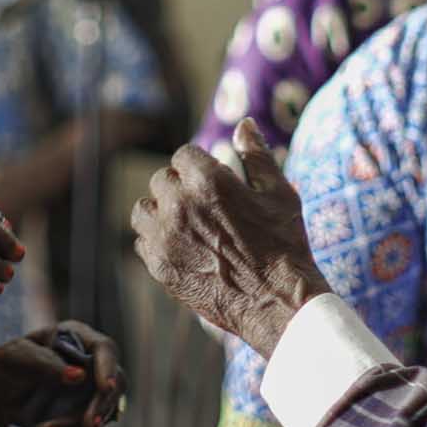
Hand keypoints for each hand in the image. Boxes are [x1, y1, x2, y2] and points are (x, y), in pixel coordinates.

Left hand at [0, 321, 126, 426]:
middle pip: (113, 385)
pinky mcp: (84, 414)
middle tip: (88, 426)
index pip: (105, 349)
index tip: (105, 388)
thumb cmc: (7, 362)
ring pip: (102, 413)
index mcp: (79, 338)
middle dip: (101, 407)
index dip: (108, 368)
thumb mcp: (18, 356)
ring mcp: (91, 391)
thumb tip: (80, 376)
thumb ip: (46, 363)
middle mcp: (92, 363)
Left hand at [132, 119, 330, 357]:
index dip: (197, 165)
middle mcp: (179, 205)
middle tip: (203, 204)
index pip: (183, 155)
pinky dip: (156, 239)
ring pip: (144, 209)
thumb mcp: (279, 193)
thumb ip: (256, 155)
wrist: (277, 303)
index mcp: (208, 181)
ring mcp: (165, 237)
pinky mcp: (159, 266)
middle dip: (180, 186)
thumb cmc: (284, 246)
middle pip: (162, 180)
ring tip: (184, 223)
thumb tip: (243, 124)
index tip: (210, 179)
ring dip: (161, 211)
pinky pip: (143, 241)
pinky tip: (180, 246)